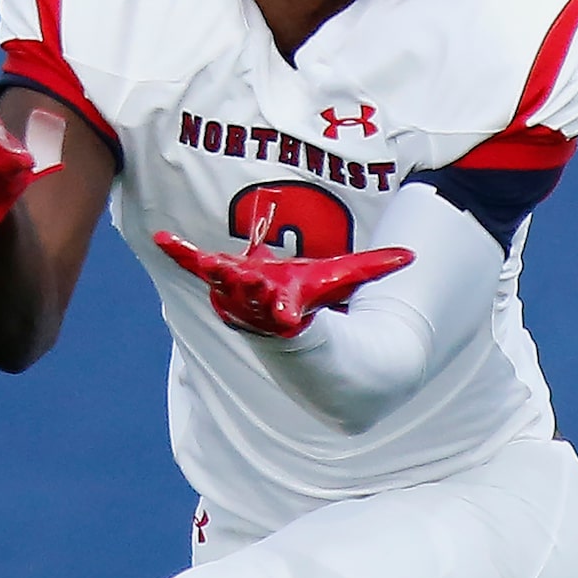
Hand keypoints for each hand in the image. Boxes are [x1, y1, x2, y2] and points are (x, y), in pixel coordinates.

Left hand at [153, 228, 413, 337]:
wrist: (288, 338)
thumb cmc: (320, 305)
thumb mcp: (345, 285)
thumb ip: (376, 268)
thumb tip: (413, 256)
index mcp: (292, 312)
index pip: (287, 316)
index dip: (284, 315)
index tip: (285, 316)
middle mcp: (260, 310)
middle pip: (248, 298)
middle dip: (239, 285)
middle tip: (229, 271)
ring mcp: (236, 301)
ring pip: (219, 285)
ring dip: (206, 269)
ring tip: (187, 250)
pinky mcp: (220, 287)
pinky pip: (198, 269)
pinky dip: (182, 254)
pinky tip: (165, 238)